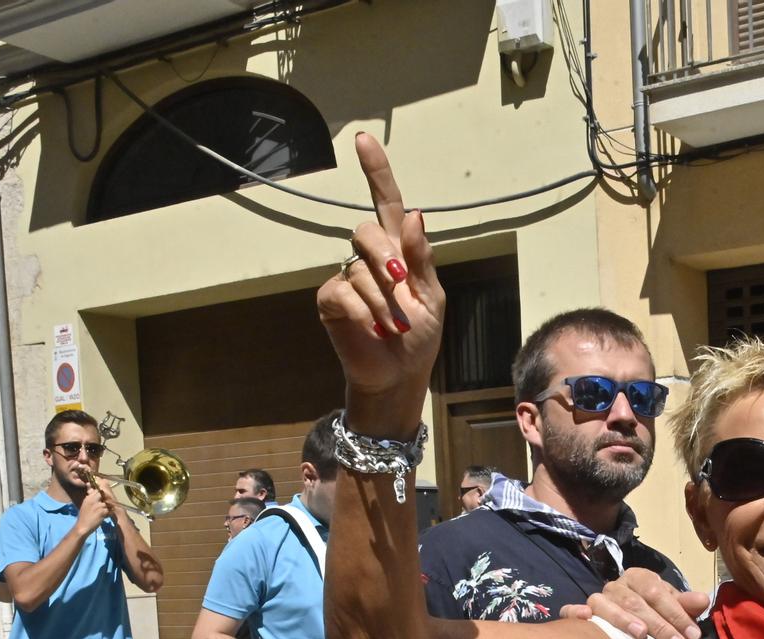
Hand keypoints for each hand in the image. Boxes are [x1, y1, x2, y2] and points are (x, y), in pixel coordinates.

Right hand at [74, 483, 111, 533]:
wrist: (83, 526)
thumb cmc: (84, 517)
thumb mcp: (85, 505)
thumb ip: (89, 497)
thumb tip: (90, 486)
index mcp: (88, 498)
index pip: (97, 491)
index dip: (101, 495)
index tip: (101, 500)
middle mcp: (92, 500)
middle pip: (103, 495)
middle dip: (104, 500)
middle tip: (104, 506)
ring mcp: (97, 506)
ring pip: (107, 503)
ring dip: (107, 508)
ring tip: (103, 513)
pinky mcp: (102, 512)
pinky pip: (109, 510)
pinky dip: (108, 514)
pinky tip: (104, 517)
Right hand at [316, 133, 442, 401]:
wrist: (399, 374)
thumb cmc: (419, 335)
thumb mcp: (433, 296)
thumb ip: (422, 256)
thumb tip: (414, 214)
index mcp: (399, 249)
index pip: (385, 201)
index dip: (375, 171)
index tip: (362, 140)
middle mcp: (370, 258)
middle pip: (367, 232)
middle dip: (387, 258)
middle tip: (402, 285)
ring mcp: (347, 277)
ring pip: (360, 270)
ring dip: (383, 301)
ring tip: (394, 325)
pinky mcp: (331, 299)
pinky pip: (344, 292)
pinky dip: (364, 312)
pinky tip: (373, 329)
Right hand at [556, 567, 708, 638]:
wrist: (630, 613)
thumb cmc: (653, 610)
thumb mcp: (671, 606)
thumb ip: (686, 605)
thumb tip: (704, 600)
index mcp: (639, 578)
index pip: (658, 592)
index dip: (677, 614)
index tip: (693, 636)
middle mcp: (617, 586)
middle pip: (635, 602)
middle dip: (659, 625)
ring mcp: (597, 598)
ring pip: (606, 605)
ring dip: (622, 620)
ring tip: (640, 636)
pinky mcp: (581, 611)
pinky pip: (572, 610)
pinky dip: (575, 613)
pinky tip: (586, 620)